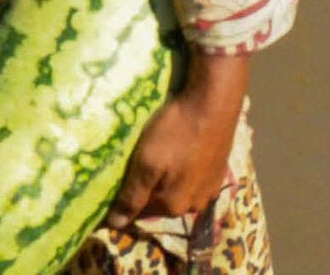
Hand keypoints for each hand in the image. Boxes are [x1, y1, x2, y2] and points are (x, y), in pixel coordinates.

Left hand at [105, 50, 247, 228]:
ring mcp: (209, 188)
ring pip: (174, 189)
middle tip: (130, 162)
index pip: (139, 212)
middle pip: (158, 201)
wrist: (214, 103)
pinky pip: (190, 177)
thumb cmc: (175, 132)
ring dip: (162, 177)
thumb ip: (132, 197)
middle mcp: (195, 204)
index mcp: (174, 206)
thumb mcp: (146, 163)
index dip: (123, 199)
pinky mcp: (217, 171)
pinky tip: (174, 150)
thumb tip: (116, 226)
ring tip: (152, 153)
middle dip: (143, 187)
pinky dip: (178, 168)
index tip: (111, 180)